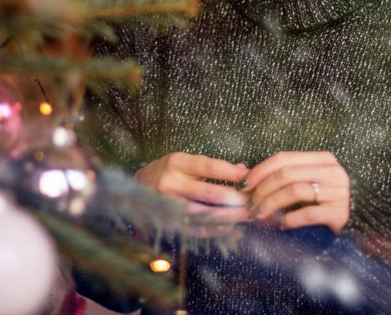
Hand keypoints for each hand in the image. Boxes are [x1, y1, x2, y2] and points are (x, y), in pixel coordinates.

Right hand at [135, 152, 249, 223]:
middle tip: (253, 202)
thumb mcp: (186, 161)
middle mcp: (171, 183)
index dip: (231, 172)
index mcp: (177, 163)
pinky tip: (230, 229)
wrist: (136, 187)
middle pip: (209, 193)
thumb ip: (213, 167)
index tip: (250, 178)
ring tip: (246, 217)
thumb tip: (243, 170)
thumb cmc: (168, 171)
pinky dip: (214, 230)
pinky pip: (195, 229)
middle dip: (234, 199)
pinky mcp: (168, 223)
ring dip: (228, 217)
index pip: (210, 167)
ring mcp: (169, 206)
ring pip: (204, 214)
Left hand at [244, 151, 350, 233]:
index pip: (284, 158)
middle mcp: (332, 171)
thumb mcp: (305, 182)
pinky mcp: (340, 213)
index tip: (244, 185)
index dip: (260, 170)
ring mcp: (338, 191)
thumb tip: (241, 171)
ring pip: (295, 191)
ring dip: (271, 204)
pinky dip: (290, 219)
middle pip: (287, 174)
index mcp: (322, 159)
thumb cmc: (321, 201)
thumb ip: (281, 175)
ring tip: (259, 215)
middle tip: (250, 205)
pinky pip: (308, 213)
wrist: (354, 223)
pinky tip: (280, 225)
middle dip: (263, 190)